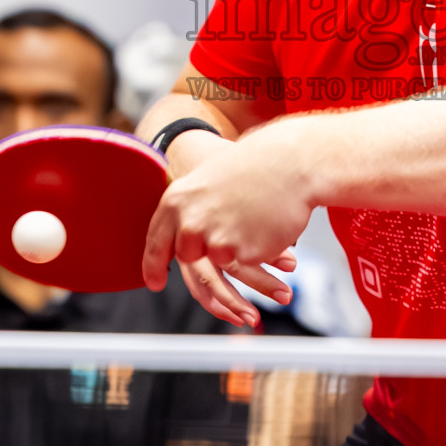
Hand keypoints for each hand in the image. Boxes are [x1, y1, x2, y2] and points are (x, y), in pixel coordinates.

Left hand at [141, 122, 313, 324]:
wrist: (292, 163)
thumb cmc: (255, 164)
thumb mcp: (209, 177)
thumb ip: (190, 207)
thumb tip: (183, 234)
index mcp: (177, 200)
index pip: (156, 241)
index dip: (153, 265)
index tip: (155, 283)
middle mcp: (190, 223)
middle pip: (188, 255)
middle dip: (207, 247)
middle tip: (230, 227)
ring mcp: (216, 241)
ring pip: (220, 259)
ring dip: (237, 245)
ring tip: (253, 217)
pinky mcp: (242, 255)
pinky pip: (247, 260)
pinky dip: (258, 247)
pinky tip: (269, 222)